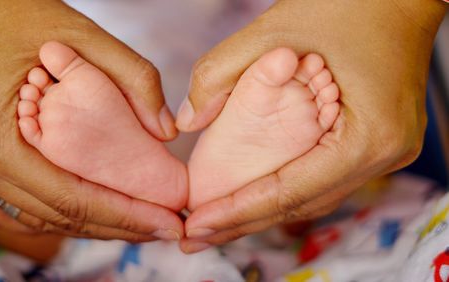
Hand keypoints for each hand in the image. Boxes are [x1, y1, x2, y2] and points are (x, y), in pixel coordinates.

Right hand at [0, 0, 182, 240]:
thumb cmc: (7, 13)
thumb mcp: (76, 32)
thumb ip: (131, 76)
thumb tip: (165, 131)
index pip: (71, 198)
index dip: (126, 217)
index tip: (170, 225)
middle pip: (58, 216)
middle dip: (119, 226)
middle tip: (168, 228)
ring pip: (40, 214)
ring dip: (93, 222)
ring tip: (141, 221)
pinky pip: (22, 201)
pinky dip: (64, 208)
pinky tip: (98, 205)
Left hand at [178, 0, 445, 252]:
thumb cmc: (347, 5)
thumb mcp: (274, 32)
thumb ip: (220, 74)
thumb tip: (188, 121)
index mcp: (369, 135)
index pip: (291, 190)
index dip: (239, 211)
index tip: (197, 224)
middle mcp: (384, 155)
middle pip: (302, 204)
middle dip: (244, 222)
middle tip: (196, 237)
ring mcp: (385, 152)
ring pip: (314, 196)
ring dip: (263, 211)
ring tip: (216, 224)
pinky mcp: (375, 142)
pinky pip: (324, 177)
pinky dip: (286, 188)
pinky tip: (253, 196)